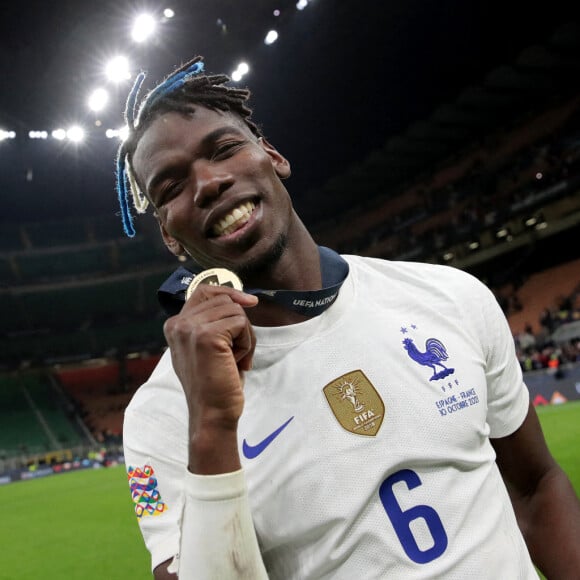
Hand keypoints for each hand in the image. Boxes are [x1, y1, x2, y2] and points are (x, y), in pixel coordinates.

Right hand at [163, 284, 257, 472]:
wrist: (212, 414)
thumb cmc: (215, 383)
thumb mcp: (207, 347)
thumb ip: (212, 322)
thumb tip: (241, 298)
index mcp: (174, 325)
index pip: (204, 290)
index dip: (229, 292)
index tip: (249, 302)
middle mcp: (178, 324)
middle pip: (225, 300)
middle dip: (240, 325)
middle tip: (236, 353)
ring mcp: (190, 329)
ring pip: (236, 311)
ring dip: (245, 336)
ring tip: (234, 360)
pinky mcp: (206, 336)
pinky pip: (241, 323)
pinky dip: (247, 343)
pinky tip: (237, 362)